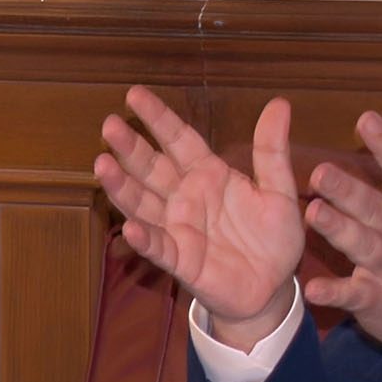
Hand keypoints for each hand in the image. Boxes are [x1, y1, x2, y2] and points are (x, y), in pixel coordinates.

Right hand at [92, 87, 306, 344]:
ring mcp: (178, 229)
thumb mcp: (279, 190)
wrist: (273, 287)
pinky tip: (129, 226)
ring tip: (102, 165)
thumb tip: (279, 103)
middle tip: (109, 125)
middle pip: (152, 168)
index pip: (179, 140)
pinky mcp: (180, 261)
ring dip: (122, 186)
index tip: (135, 94)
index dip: (158, 118)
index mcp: (209, 174)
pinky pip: (159, 248)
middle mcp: (185, 198)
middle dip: (130, 148)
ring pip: (144, 203)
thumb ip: (272, 150)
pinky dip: (144, 238)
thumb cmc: (274, 238)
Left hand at [303, 111, 381, 359]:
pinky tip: (312, 288)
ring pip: (365, 245)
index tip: (367, 119)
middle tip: (319, 171)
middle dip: (349, 189)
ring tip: (313, 213)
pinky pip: (355, 295)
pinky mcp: (378, 299)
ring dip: (339, 230)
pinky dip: (335, 292)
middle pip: (376, 208)